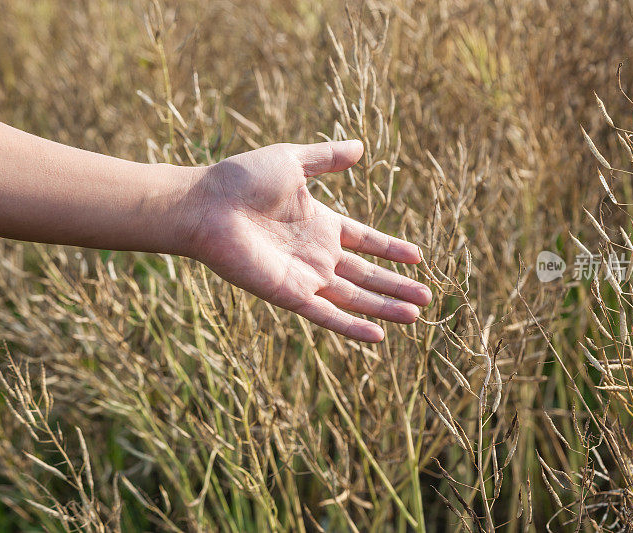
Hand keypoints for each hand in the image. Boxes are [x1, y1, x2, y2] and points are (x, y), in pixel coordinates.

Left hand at [182, 141, 431, 342]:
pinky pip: (327, 314)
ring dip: (384, 308)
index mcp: (320, 223)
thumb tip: (361, 148)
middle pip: (365, 275)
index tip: (417, 257)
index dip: (390, 249)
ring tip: (415, 316)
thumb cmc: (242, 179)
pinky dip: (352, 326)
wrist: (207, 205)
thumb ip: (327, 158)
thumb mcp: (293, 161)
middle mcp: (317, 253)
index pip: (365, 240)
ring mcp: (305, 276)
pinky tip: (378, 337)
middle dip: (396, 286)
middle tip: (426, 297)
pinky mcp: (290, 293)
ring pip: (354, 298)